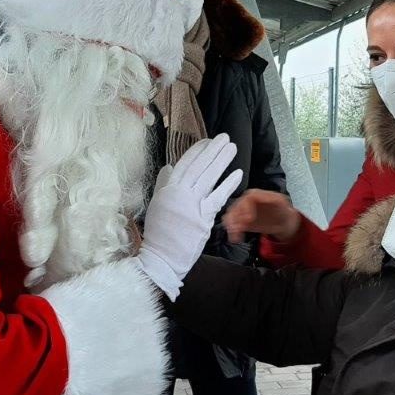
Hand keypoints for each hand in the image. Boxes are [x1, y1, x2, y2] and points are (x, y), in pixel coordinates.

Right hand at [136, 134, 242, 300]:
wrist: (162, 257)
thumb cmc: (159, 233)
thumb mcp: (157, 204)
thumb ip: (163, 185)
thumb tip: (168, 167)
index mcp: (167, 189)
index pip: (184, 164)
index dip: (197, 151)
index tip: (207, 141)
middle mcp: (180, 194)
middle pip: (199, 166)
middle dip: (212, 150)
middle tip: (224, 138)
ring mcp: (192, 205)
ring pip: (209, 177)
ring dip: (222, 161)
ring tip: (232, 148)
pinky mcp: (204, 217)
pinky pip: (219, 197)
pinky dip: (228, 184)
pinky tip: (238, 173)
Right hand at [223, 189, 301, 243]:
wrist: (282, 221)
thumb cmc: (283, 211)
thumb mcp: (284, 203)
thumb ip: (276, 200)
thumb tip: (268, 198)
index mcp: (257, 194)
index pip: (248, 197)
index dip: (246, 207)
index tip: (248, 219)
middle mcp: (247, 201)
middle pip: (236, 206)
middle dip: (235, 218)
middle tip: (238, 228)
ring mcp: (243, 210)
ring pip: (231, 214)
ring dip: (231, 225)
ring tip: (235, 235)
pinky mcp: (241, 220)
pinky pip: (232, 223)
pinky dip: (232, 230)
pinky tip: (235, 237)